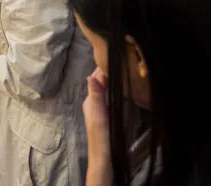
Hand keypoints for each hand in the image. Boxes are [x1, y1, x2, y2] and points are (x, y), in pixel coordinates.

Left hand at [84, 68, 113, 185]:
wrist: (104, 156)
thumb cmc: (101, 135)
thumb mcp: (98, 113)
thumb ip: (95, 95)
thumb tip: (91, 75)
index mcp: (89, 100)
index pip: (95, 78)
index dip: (103, 67)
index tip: (112, 54)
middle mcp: (92, 102)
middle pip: (100, 82)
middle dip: (106, 71)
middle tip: (120, 59)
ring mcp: (99, 109)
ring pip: (104, 89)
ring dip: (110, 79)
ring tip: (121, 69)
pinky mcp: (106, 116)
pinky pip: (108, 97)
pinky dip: (113, 89)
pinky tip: (120, 89)